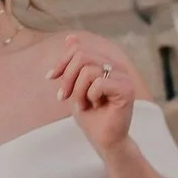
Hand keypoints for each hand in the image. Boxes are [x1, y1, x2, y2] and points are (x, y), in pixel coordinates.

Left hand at [47, 35, 133, 152]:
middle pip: (82, 56)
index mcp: (106, 62)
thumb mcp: (75, 86)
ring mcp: (124, 76)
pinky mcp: (127, 89)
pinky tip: (96, 106)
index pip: (79, 48)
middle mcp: (117, 66)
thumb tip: (70, 37)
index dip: (62, 62)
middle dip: (67, 78)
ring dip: (78, 91)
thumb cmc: (91, 115)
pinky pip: (98, 83)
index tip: (50, 77)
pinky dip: (90, 97)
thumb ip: (74, 64)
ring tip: (84, 104)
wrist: (104, 139)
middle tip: (64, 97)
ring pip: (88, 71)